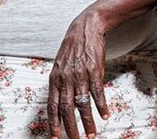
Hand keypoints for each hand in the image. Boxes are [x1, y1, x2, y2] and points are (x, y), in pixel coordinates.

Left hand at [48, 10, 110, 138]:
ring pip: (81, 104)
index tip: (55, 136)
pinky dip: (101, 106)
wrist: (85, 29)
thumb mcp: (60, 66)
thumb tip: (60, 103)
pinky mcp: (94, 71)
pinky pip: (97, 92)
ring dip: (87, 121)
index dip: (53, 122)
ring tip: (91, 134)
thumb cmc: (72, 49)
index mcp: (55, 78)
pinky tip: (104, 115)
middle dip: (70, 127)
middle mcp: (65, 78)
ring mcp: (79, 75)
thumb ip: (60, 84)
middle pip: (65, 108)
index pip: (51, 105)